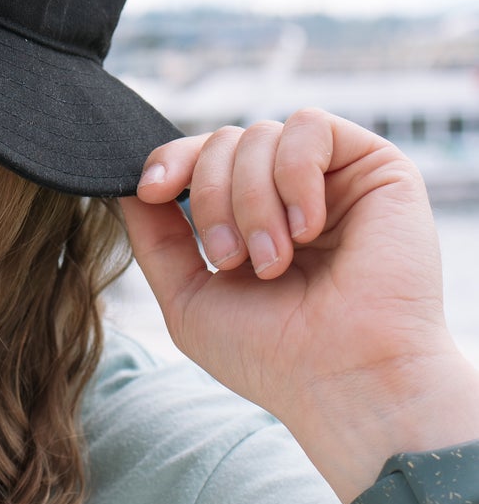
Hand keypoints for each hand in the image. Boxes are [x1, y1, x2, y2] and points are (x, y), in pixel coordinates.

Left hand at [118, 110, 465, 489]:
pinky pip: (311, 126)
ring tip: (275, 260)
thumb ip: (156, 238)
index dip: (171, 161)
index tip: (153, 189)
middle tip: (234, 261)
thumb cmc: (272, 354)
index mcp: (252, 220)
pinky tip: (308, 229)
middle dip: (212, 198)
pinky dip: (295, 175)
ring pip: (261, 134)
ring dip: (252, 200)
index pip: (202, 158)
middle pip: (224, 141)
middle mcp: (292, 194)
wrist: (344, 378)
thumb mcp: (189, 297)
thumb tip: (128, 185)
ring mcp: (334, 179)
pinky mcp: (376, 166)